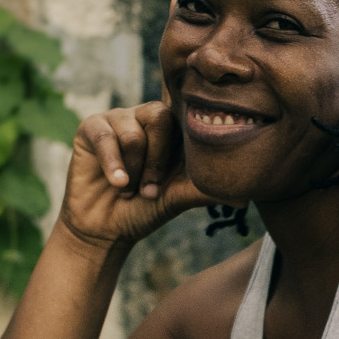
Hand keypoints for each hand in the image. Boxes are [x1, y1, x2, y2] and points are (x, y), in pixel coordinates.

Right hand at [59, 100, 214, 249]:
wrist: (105, 229)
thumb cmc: (146, 210)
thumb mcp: (179, 198)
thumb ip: (206, 190)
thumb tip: (245, 198)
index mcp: (173, 130)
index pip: (185, 110)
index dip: (188, 121)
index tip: (187, 149)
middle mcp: (148, 118)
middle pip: (160, 117)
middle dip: (157, 160)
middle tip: (150, 190)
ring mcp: (120, 119)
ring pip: (133, 133)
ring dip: (133, 169)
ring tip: (129, 189)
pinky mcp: (93, 127)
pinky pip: (106, 137)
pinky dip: (113, 165)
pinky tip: (117, 184)